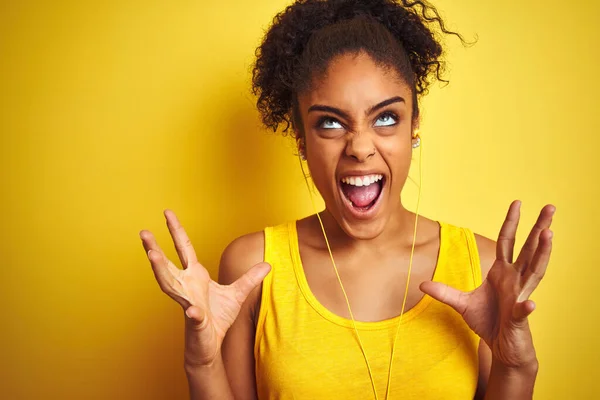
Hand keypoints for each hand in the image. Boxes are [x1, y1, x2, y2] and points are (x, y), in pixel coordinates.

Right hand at [139, 210, 270, 365]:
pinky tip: (192, 310)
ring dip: (160, 270)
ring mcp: (187, 303)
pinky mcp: (195, 322)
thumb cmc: (217, 319)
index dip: (176, 230)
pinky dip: (194, 313)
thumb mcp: (238, 295)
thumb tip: (267, 264)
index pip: (183, 248)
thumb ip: (250, 278)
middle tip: (144, 233)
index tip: (167, 213)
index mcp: (195, 276)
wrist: (210, 346)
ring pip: (169, 285)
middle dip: (155, 248)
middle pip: (167, 264)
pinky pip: (194, 315)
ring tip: (152, 255)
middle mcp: (186, 286)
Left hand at [420, 201, 554, 367]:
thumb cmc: (489, 322)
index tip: (517, 203)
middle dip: (539, 228)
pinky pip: (522, 311)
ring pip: (535, 272)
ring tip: (549, 235)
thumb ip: (444, 292)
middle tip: (550, 207)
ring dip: (542, 253)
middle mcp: (515, 280)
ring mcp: (519, 297)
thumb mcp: (462, 304)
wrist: (502, 348)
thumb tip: (422, 283)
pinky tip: (529, 303)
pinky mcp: (519, 318)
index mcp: (502, 273)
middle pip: (529, 250)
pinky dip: (525, 307)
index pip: (508, 242)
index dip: (512, 223)